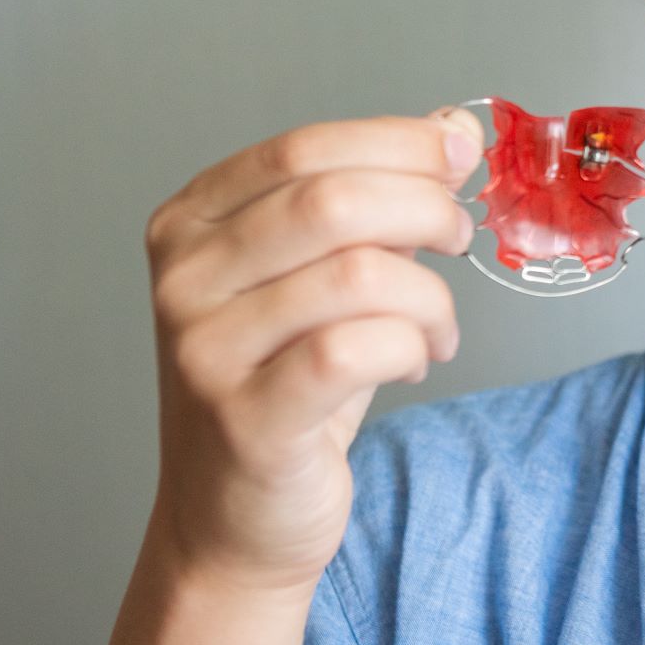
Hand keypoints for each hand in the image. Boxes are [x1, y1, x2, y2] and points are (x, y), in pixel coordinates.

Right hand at [139, 106, 485, 596]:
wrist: (233, 518)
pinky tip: (412, 359)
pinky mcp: (246, 419)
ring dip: (429, 296)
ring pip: (358, 274)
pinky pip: (356, 351)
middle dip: (425, 209)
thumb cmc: (286, 387)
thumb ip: (377, 197)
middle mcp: (184, 279)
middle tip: (459, 238)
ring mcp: (206, 350)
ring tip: (436, 326)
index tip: (458, 154)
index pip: (302, 148)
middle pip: (332, 200)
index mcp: (193, 223)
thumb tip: (450, 125)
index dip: (398, 143)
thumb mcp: (324, 274)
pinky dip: (409, 346)